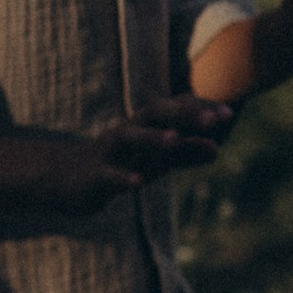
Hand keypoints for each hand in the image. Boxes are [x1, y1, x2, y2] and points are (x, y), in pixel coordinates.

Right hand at [0, 94, 231, 223]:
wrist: (63, 183)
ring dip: (152, 138)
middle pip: (156, 114)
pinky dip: (123, 177)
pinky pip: (108, 176)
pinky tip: (138, 183)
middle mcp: (126, 133)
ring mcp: (108, 153)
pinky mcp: (93, 177)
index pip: (175, 110)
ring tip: (174, 141)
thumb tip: (219, 148)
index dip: (201, 110)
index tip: (230, 112)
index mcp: (143, 127)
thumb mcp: (152, 162)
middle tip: (215, 119)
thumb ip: (183, 155)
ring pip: (129, 138)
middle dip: (185, 115)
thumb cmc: (116, 166)